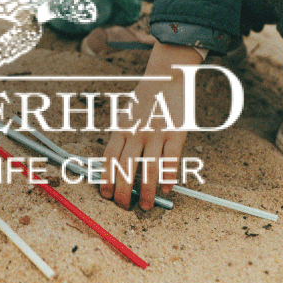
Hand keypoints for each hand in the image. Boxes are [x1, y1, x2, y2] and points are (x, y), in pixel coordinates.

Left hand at [100, 42, 202, 209]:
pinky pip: (172, 159)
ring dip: (145, 190)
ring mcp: (157, 132)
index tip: (105, 194)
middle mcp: (137, 131)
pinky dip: (168, 176)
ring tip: (145, 205)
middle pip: (126, 167)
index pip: (109, 157)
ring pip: (148, 168)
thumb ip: (122, 138)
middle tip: (124, 206)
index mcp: (121, 128)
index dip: (106, 178)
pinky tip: (165, 188)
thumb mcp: (126, 116)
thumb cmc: (145, 100)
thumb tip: (115, 166)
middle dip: (123, 191)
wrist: (167, 76)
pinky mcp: (177, 132)